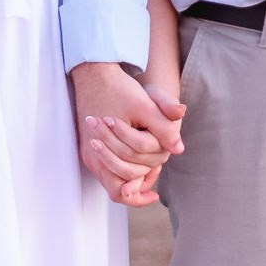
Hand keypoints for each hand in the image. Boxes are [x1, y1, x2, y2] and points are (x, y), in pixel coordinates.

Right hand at [70, 61, 185, 206]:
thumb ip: (163, 126)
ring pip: (109, 178)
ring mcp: (87, 151)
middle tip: (154, 178)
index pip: (125, 185)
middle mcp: (92, 155)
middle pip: (116, 186)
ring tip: (147, 170)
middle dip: (137, 184)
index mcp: (107, 148)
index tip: (156, 194)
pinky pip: (104, 166)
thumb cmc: (119, 88)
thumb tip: (180, 148)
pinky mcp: (86, 145)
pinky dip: (119, 167)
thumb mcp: (145, 104)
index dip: (141, 192)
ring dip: (128, 177)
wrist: (94, 71)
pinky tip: (134, 158)